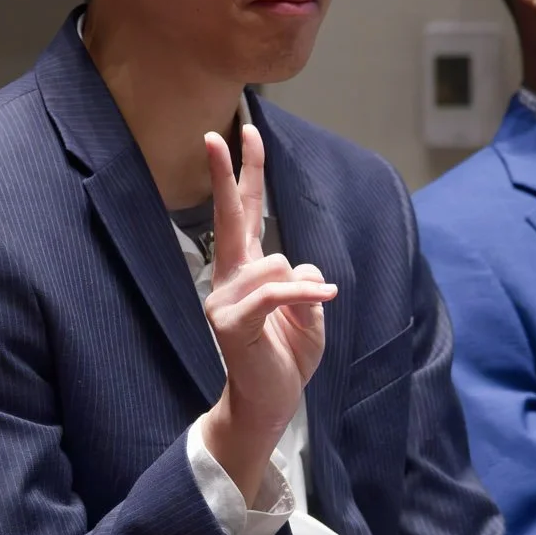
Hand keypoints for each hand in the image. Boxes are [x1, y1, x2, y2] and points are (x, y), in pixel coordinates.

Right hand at [197, 124, 336, 502]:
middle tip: (214, 134)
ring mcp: (225, 298)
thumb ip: (306, 283)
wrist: (271, 402)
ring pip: (278, 263)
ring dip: (303, 290)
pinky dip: (302, 297)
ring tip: (296, 321)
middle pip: (231, 216)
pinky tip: (320, 299)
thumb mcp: (310, 310)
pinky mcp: (232, 322)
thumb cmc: (288, 357)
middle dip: (225, 173)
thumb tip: (303, 271)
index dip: (248, 173)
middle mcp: (230, 277)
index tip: (245, 133)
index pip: (248, 212)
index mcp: (248, 270)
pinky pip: (276, 292)